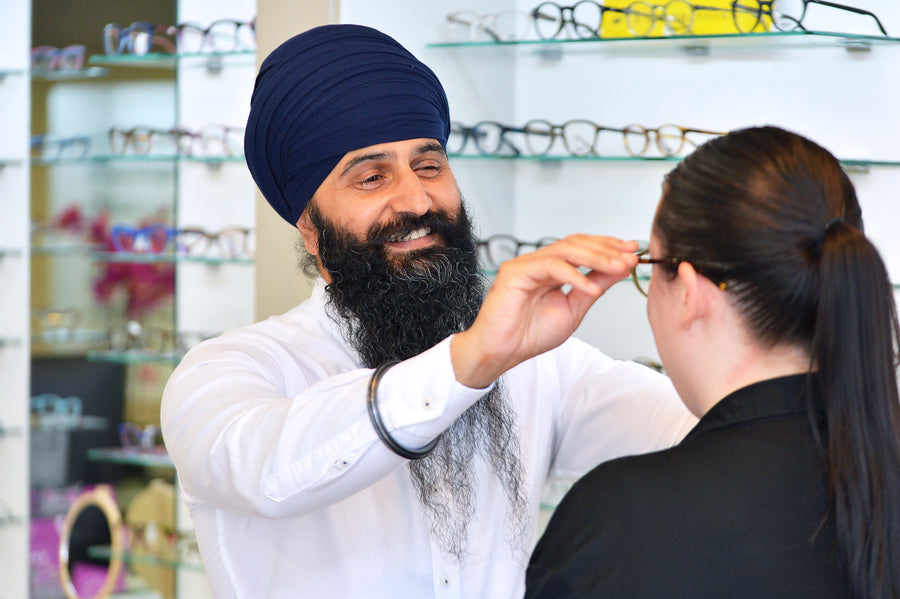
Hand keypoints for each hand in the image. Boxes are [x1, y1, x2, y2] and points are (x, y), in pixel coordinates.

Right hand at [451, 235, 638, 387]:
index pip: (583, 248)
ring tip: (618, 267)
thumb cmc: (530, 335)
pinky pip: (551, 266)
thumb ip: (594, 287)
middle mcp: (539, 262)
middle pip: (576, 243)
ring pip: (565, 249)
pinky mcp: (515, 271)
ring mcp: (526, 264)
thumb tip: (620, 268)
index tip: (634, 252)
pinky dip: (575, 276)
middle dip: (607, 248)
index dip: (608, 247)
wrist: (502, 352)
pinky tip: (592, 287)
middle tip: (631, 255)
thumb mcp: (574, 309)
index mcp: (552, 270)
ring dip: (596, 257)